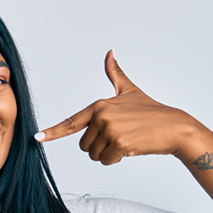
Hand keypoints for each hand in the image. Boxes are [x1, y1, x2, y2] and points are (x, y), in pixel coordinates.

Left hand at [36, 51, 195, 163]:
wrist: (175, 127)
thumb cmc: (151, 111)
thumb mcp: (129, 90)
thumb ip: (115, 74)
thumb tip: (109, 52)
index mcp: (99, 105)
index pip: (71, 121)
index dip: (53, 132)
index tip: (37, 138)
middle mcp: (102, 116)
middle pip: (84, 145)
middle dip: (99, 146)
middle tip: (119, 136)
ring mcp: (110, 130)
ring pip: (94, 154)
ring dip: (108, 154)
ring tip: (126, 140)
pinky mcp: (119, 143)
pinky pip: (106, 160)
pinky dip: (116, 159)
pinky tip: (130, 148)